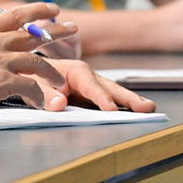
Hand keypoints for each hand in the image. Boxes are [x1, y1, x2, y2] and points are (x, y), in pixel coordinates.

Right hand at [0, 2, 118, 120]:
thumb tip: (1, 44)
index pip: (16, 15)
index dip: (37, 10)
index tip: (53, 8)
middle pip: (33, 35)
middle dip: (57, 32)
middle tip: (73, 28)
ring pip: (36, 62)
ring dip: (52, 73)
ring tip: (60, 81)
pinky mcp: (1, 82)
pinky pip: (30, 87)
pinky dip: (39, 95)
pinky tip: (40, 102)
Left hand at [37, 59, 155, 113]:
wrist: (34, 71)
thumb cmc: (35, 76)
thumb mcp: (34, 84)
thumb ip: (44, 95)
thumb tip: (58, 105)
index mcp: (74, 70)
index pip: (90, 85)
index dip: (101, 97)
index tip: (111, 109)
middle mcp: (88, 76)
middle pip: (110, 87)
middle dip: (128, 97)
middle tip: (145, 107)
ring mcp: (94, 86)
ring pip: (115, 93)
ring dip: (131, 101)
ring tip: (148, 108)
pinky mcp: (95, 95)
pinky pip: (112, 100)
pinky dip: (125, 105)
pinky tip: (138, 112)